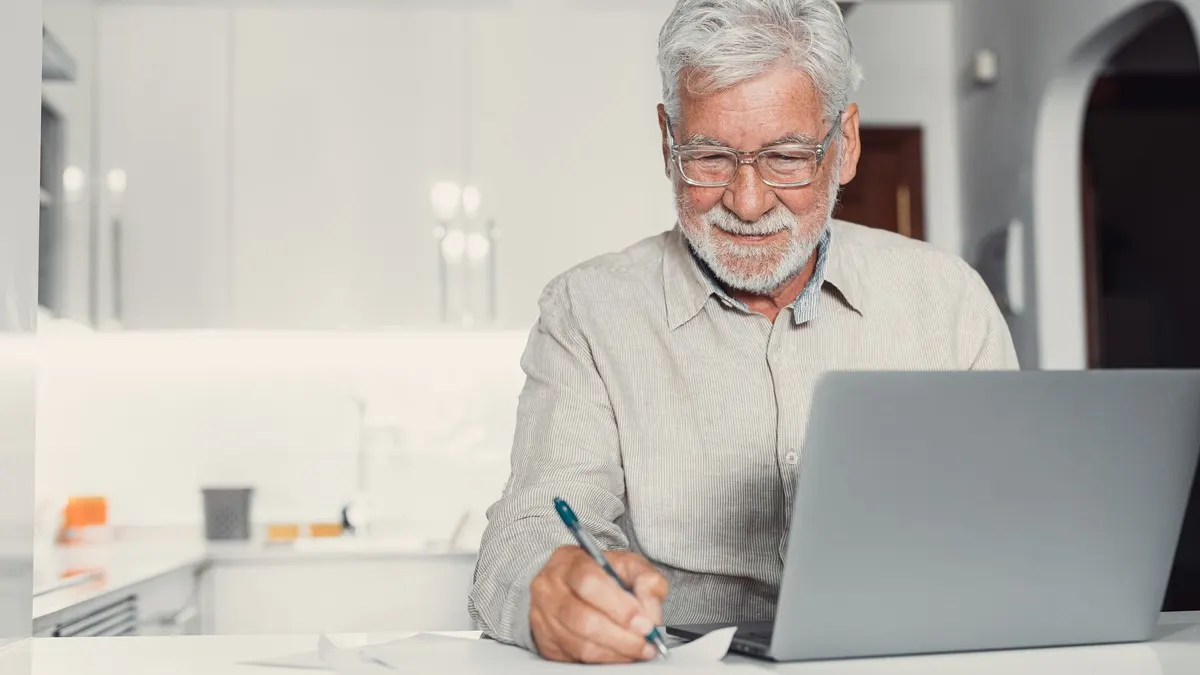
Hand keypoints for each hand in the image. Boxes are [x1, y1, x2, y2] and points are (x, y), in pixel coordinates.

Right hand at [529, 546, 668, 662]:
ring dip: (616, 651)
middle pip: (584, 619)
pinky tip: (621, 654)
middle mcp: (549, 588)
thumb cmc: (599, 573)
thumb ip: (646, 580)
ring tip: (639, 650)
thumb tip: (651, 614)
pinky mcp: (546, 641)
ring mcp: (544, 617)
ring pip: (580, 644)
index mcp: (569, 561)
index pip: (590, 582)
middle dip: (621, 636)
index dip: (620, 606)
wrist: (566, 584)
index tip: (645, 622)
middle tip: (646, 642)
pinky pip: (576, 658)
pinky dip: (605, 659)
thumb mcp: (627, 564)